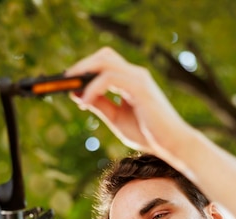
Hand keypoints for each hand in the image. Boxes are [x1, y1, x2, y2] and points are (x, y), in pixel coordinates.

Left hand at [67, 47, 191, 165]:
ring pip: (105, 61)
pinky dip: (93, 88)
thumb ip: (100, 105)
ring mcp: (138, 78)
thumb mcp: (116, 118)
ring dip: (83, 73)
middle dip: (82, 65)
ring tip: (70, 88)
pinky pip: (109, 78)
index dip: (85, 70)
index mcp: (131, 81)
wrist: (171, 145)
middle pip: (103, 56)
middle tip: (64, 81)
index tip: (68, 83)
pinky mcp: (139, 87)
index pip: (105, 64)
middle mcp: (135, 75)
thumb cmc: (147, 134)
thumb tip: (78, 93)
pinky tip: (85, 101)